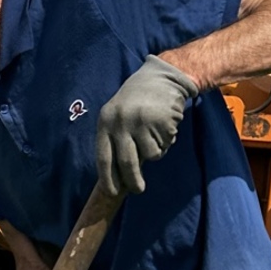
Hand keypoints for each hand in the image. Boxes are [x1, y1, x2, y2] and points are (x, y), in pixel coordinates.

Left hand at [94, 54, 198, 196]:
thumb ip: (116, 140)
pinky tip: (164, 125)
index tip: (113, 193)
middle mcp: (121, 122)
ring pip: (149, 155)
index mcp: (106, 121)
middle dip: (133, 180)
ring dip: (155, 152)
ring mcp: (141, 121)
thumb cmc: (137, 100)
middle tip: (139, 190)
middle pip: (126, 162)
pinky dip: (166, 141)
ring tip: (155, 134)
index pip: (104, 157)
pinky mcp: (161, 121)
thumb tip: (118, 175)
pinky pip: (164, 145)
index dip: (108, 179)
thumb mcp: (118, 115)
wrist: (161, 77)